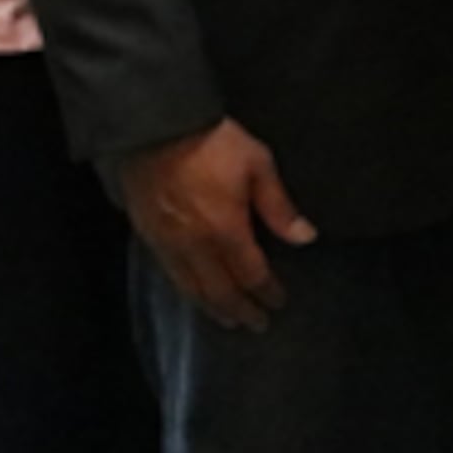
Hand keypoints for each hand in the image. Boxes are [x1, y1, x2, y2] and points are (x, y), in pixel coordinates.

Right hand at [117, 118, 315, 331]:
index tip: (278, 303)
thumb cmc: (214, 143)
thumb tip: (304, 237)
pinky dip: (187, 291)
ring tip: (227, 319)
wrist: (156, 128)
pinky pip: (169, 275)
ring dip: (212, 308)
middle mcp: (195, 246)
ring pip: (191, 289)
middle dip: (241, 310)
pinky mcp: (148, 235)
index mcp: (225, 230)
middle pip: (220, 291)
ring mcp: (168, 243)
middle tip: (256, 324)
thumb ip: (279, 206)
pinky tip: (194, 294)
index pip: (251, 274)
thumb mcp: (258, 165)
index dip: (266, 292)